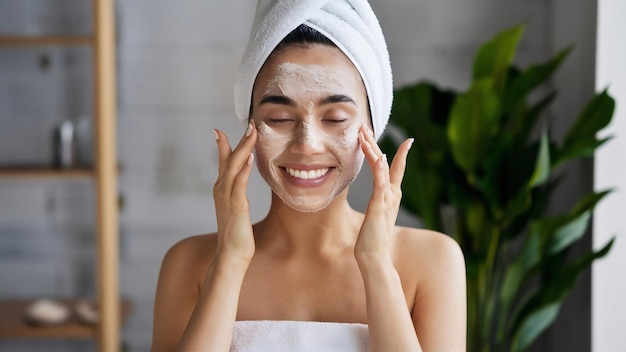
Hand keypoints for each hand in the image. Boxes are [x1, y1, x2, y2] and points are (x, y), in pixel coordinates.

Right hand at [212, 123, 256, 263]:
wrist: (232, 254)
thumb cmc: (237, 234)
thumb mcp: (236, 210)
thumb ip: (236, 196)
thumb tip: (239, 189)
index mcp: (222, 189)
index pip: (222, 162)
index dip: (222, 145)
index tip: (220, 130)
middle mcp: (221, 189)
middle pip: (229, 159)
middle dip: (239, 140)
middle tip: (250, 124)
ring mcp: (227, 197)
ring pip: (234, 166)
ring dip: (243, 148)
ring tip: (252, 132)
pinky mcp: (236, 206)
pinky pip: (239, 183)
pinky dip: (243, 169)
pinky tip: (249, 158)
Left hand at [355, 125, 413, 261]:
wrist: (375, 258)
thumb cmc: (372, 241)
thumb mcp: (375, 218)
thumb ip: (378, 207)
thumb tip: (377, 203)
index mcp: (390, 196)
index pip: (394, 169)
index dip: (398, 153)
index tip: (405, 139)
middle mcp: (392, 195)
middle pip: (386, 162)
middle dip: (374, 143)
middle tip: (366, 126)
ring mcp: (387, 199)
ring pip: (382, 168)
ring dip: (373, 149)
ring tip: (365, 134)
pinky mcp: (380, 205)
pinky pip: (382, 183)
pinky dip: (382, 170)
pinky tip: (381, 157)